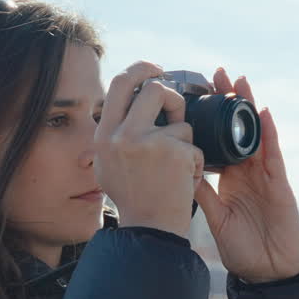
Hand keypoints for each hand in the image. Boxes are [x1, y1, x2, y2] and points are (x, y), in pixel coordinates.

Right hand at [96, 61, 204, 237]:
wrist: (149, 229)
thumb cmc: (133, 199)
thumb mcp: (106, 164)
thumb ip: (113, 134)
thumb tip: (126, 102)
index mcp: (103, 135)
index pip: (119, 83)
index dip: (140, 69)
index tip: (155, 70)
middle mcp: (122, 135)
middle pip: (153, 89)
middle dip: (172, 97)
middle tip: (178, 109)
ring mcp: (149, 142)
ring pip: (180, 119)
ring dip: (185, 139)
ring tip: (178, 165)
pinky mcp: (175, 152)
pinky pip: (194, 144)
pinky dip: (196, 162)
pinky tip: (185, 181)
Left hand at [195, 69, 298, 283]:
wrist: (267, 272)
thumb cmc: (242, 246)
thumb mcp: (214, 216)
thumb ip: (201, 193)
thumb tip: (177, 169)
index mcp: (230, 177)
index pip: (219, 139)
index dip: (210, 118)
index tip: (195, 95)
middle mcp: (248, 171)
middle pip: (238, 128)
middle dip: (229, 101)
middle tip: (216, 73)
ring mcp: (265, 175)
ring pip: (256, 133)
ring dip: (249, 107)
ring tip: (239, 81)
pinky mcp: (279, 184)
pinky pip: (273, 154)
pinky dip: (269, 133)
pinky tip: (263, 113)